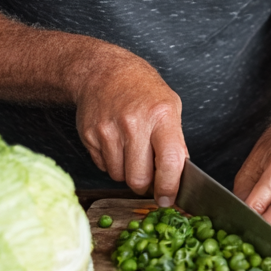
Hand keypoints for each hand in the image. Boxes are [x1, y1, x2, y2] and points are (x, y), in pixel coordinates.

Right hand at [73, 49, 188, 205]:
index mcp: (161, 115)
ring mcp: (109, 130)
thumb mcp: (170, 106)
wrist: (103, 71)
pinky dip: (112, 163)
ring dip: (127, 172)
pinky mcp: (90, 135)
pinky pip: (103, 167)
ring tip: (131, 150)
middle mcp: (134, 123)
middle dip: (145, 185)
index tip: (169, 199)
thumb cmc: (142, 89)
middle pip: (139, 178)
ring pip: (119, 176)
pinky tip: (116, 143)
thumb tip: (180, 175)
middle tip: (149, 175)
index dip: (170, 186)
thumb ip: (176, 141)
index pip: (169, 161)